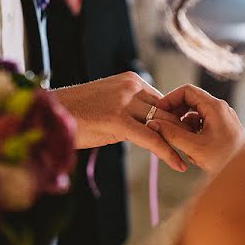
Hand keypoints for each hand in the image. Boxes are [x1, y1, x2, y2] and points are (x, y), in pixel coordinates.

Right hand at [50, 72, 188, 171]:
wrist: (47, 116)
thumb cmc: (74, 115)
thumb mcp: (107, 106)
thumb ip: (129, 111)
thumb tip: (146, 126)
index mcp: (130, 80)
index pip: (163, 101)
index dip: (176, 121)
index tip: (188, 138)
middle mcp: (131, 86)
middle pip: (166, 112)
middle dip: (182, 132)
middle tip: (197, 150)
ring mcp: (124, 101)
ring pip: (162, 124)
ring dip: (179, 143)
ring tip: (193, 159)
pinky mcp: (117, 120)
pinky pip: (150, 138)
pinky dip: (167, 153)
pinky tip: (179, 164)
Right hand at [149, 84, 244, 172]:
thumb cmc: (225, 161)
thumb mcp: (194, 147)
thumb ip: (171, 134)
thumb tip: (154, 123)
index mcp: (215, 107)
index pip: (187, 91)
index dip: (170, 99)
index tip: (159, 111)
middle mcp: (220, 109)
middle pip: (191, 101)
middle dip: (176, 115)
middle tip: (165, 128)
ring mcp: (223, 118)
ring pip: (195, 114)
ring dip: (184, 126)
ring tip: (182, 144)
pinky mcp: (223, 129)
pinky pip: (203, 124)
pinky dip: (193, 133)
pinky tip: (193, 151)